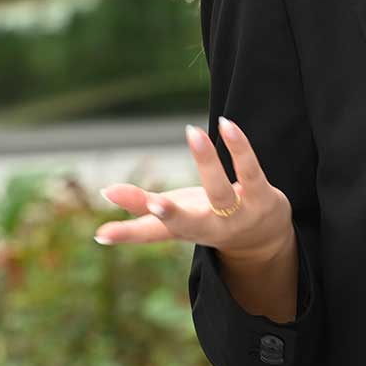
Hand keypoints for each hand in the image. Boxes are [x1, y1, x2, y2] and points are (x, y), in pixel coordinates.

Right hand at [94, 118, 293, 264]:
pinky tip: (226, 126)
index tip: (102, 234)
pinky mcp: (263, 199)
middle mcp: (209, 228)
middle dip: (170, 215)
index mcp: (183, 231)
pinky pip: (249, 171)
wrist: (263, 240)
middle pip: (187, 223)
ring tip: (191, 132)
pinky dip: (238, 147)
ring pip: (220, 191)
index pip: (151, 233)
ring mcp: (238, 216)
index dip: (127, 234)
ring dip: (206, 161)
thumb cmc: (209, 221)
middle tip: (154, 204)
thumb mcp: (177, 214)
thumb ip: (141, 204)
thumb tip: (104, 191)